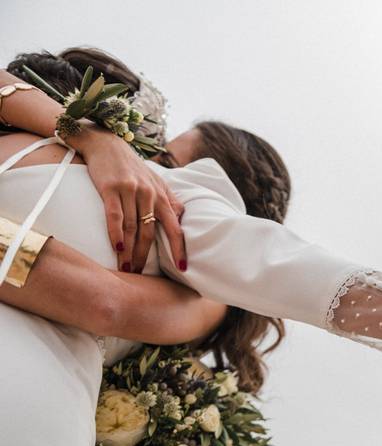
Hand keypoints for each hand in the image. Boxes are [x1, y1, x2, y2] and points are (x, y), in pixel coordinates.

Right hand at [71, 127, 185, 272]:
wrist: (107, 143)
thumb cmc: (132, 167)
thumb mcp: (156, 181)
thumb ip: (169, 200)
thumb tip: (182, 217)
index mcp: (162, 196)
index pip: (175, 227)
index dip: (179, 248)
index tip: (183, 268)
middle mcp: (150, 194)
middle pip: (150, 232)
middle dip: (146, 256)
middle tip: (140, 276)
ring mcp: (131, 191)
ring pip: (132, 227)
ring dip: (129, 251)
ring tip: (126, 269)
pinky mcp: (111, 188)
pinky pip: (115, 215)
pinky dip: (116, 233)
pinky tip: (117, 248)